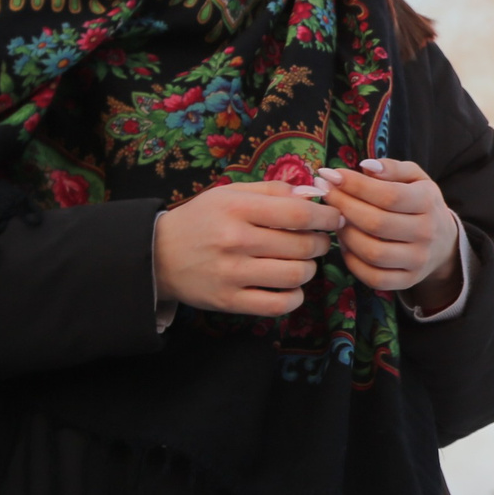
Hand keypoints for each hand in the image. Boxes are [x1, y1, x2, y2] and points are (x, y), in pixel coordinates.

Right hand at [152, 181, 341, 316]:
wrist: (158, 255)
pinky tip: (291, 287)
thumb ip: (274, 190)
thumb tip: (315, 193)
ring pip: (295, 275)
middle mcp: (235, 240)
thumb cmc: (202, 219)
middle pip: (302, 245)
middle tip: (319, 240)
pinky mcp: (229, 301)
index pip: (298, 213)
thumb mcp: (230, 194)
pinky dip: (294, 297)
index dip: (327, 217)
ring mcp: (232, 274)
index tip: (336, 218)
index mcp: (237, 208)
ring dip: (309, 269)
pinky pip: (278, 304)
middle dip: (321, 242)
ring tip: (302, 261)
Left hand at [315, 159, 459, 310]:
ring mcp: (417, 260)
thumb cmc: (420, 202)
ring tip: (335, 219)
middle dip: (343, 206)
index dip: (356, 185)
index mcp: (428, 202)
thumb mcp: (415, 178)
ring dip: (346, 235)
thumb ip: (392, 168)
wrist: (443, 242)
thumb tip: (366, 166)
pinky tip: (345, 243)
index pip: (388, 195)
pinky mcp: (406, 281)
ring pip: (372, 252)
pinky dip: (352, 261)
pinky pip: (372, 276)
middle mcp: (426, 233)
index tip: (330, 175)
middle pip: (376, 223)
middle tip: (325, 194)